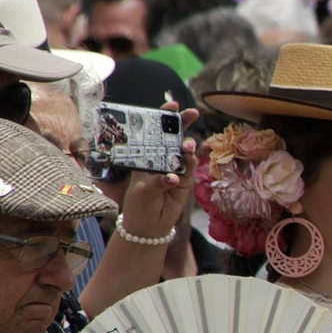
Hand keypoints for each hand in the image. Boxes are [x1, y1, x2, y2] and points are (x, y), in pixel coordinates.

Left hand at [119, 104, 200, 238]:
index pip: (155, 131)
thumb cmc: (139, 203)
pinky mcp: (186, 181)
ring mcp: (176, 169)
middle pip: (176, 136)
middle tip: (193, 114)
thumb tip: (173, 178)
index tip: (172, 106)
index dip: (163, 117)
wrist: (149, 225)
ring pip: (187, 152)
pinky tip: (181, 173)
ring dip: (189, 147)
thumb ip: (158, 181)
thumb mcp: (143, 190)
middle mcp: (163, 159)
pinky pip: (191, 169)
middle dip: (184, 124)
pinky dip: (189, 167)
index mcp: (147, 155)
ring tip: (188, 148)